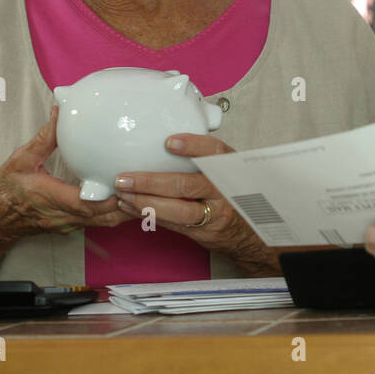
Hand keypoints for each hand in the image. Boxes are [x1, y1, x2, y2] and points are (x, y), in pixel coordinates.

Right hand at [0, 106, 131, 236]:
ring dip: (125, 210)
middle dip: (129, 204)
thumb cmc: (4, 190)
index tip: (129, 181)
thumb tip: (60, 111)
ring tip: (144, 190)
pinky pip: (99, 222)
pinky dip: (115, 212)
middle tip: (148, 183)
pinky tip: (125, 196)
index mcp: (53, 198)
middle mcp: (65, 216)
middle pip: (106, 217)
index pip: (89, 203)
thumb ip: (45, 137)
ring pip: (106, 223)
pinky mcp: (71, 225)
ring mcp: (70, 224)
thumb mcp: (22, 158)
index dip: (112, 196)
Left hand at [112, 133, 278, 274]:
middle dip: (152, 181)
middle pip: (187, 185)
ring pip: (179, 210)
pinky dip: (150, 215)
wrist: (250, 231)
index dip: (193, 146)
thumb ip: (205, 156)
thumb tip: (164, 141)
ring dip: (146, 203)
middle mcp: (224, 191)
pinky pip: (174, 224)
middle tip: (125, 178)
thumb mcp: (227, 168)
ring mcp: (215, 214)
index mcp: (230, 168)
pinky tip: (130, 207)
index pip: (215, 153)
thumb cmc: (231, 192)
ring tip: (124, 195)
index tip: (169, 142)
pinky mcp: (204, 232)